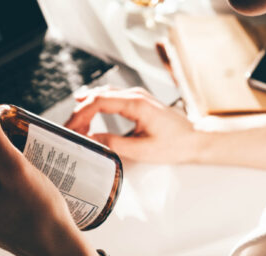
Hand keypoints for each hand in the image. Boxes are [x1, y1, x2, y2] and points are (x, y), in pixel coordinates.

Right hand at [65, 86, 196, 162]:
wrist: (196, 139)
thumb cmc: (176, 144)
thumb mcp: (142, 150)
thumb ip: (114, 144)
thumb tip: (91, 140)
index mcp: (136, 104)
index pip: (99, 101)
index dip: (81, 114)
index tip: (72, 127)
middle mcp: (136, 95)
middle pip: (98, 96)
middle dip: (80, 111)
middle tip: (69, 129)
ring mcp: (137, 96)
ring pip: (104, 94)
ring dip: (87, 107)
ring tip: (76, 124)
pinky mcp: (138, 101)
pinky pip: (112, 97)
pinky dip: (97, 104)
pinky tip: (90, 113)